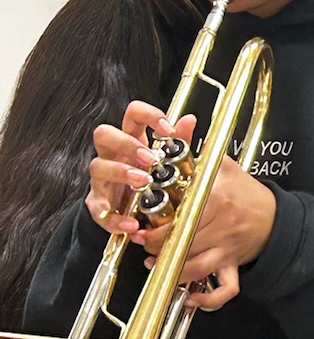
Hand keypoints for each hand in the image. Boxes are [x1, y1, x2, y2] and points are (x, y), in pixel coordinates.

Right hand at [86, 104, 194, 236]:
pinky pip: (99, 209)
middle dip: (127, 144)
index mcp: (132, 140)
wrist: (138, 213)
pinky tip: (132, 224)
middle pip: (104, 134)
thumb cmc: (152, 180)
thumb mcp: (170, 161)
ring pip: (98, 166)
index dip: (147, 115)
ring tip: (143, 182)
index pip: (132, 114)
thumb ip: (180, 141)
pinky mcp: (98, 203)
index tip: (167, 129)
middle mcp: (112, 155)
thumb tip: (189, 120)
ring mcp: (102, 179)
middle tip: (150, 159)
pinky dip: (115, 219)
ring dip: (121, 172)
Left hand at [140, 155, 277, 309]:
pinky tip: (189, 297)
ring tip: (155, 263)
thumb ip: (198, 149)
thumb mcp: (224, 167)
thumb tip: (180, 126)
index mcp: (216, 199)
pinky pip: (224, 289)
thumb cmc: (247, 193)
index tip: (143, 222)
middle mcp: (221, 226)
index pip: (179, 215)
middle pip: (181, 242)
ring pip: (195, 267)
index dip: (156, 222)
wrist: (279, 217)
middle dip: (156, 245)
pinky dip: (207, 299)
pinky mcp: (233, 265)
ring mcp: (227, 248)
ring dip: (172, 269)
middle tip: (143, 241)